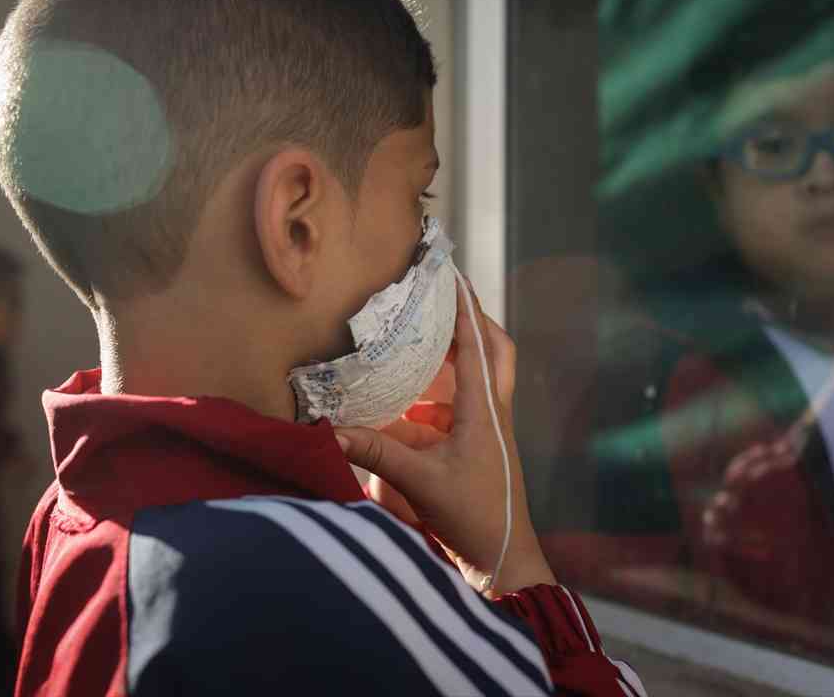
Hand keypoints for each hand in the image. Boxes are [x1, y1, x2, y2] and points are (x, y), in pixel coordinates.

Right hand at [334, 280, 556, 595]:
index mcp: (484, 410)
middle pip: (491, 350)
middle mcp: (490, 411)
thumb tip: (329, 430)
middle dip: (468, 321)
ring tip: (413, 339)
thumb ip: (376, 454)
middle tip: (438, 300)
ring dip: (449, 358)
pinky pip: (455, 407)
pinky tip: (402, 400)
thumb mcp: (421, 483)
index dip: (464, 306)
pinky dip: (432, 395)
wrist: (504, 561)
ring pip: (474, 377)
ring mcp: (486, 429)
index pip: (478, 344)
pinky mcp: (476, 446)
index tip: (450, 273)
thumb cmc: (475, 518)